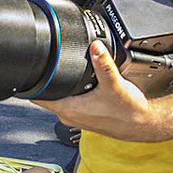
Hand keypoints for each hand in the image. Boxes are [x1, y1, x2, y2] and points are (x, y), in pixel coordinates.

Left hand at [31, 41, 167, 141]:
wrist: (142, 125)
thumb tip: (95, 46)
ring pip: (58, 99)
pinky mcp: (85, 115)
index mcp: (69, 109)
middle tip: (48, 63)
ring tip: (63, 71)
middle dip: (45, 80)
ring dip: (58, 87)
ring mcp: (76, 117)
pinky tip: (81, 83)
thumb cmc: (128, 112)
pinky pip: (69, 102)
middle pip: (46, 96)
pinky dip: (70, 92)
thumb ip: (103, 64)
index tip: (29, 69)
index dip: (30, 83)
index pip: (37, 97)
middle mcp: (69, 116)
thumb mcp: (114, 84)